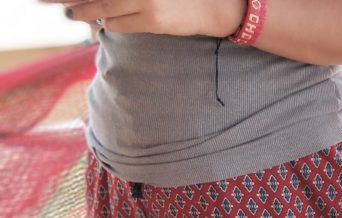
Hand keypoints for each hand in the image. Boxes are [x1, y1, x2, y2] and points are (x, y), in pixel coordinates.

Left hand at [52, 0, 244, 36]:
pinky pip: (121, 24)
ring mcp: (146, 2)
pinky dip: (108, 23)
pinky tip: (102, 22)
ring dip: (87, 12)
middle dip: (77, 0)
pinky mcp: (152, 21)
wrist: (212, 8)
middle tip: (61, 4)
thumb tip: (100, 0)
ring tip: (73, 13)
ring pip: (105, 8)